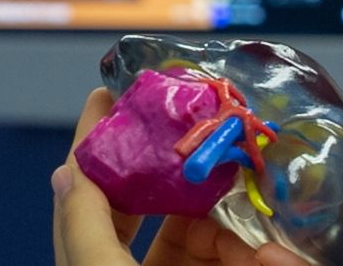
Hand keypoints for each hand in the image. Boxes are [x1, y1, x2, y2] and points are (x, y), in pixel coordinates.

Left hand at [52, 88, 309, 265]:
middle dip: (196, 177)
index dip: (105, 144)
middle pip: (162, 207)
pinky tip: (278, 259)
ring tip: (272, 246)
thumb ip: (84, 223)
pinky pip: (239, 260)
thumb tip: (64, 171)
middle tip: (220, 140)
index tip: (112, 93)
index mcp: (97, 261)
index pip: (95, 193)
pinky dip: (260, 256)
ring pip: (210, 236)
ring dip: (241, 232)